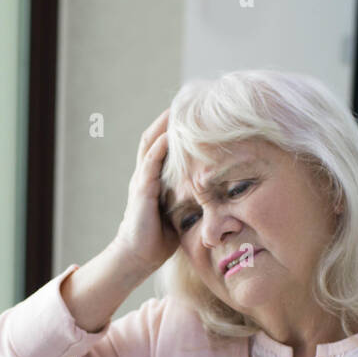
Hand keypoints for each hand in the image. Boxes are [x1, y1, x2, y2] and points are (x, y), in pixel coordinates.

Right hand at [109, 107, 179, 274]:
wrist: (138, 257)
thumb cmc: (160, 238)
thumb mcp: (180, 211)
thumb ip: (192, 196)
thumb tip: (219, 190)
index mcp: (154, 178)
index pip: (164, 144)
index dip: (175, 127)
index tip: (194, 111)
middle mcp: (145, 174)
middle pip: (155, 136)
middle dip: (169, 118)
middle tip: (187, 99)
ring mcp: (141, 181)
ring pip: (151, 144)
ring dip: (163, 125)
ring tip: (178, 107)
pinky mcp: (140, 192)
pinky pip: (149, 164)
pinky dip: (160, 148)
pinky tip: (171, 134)